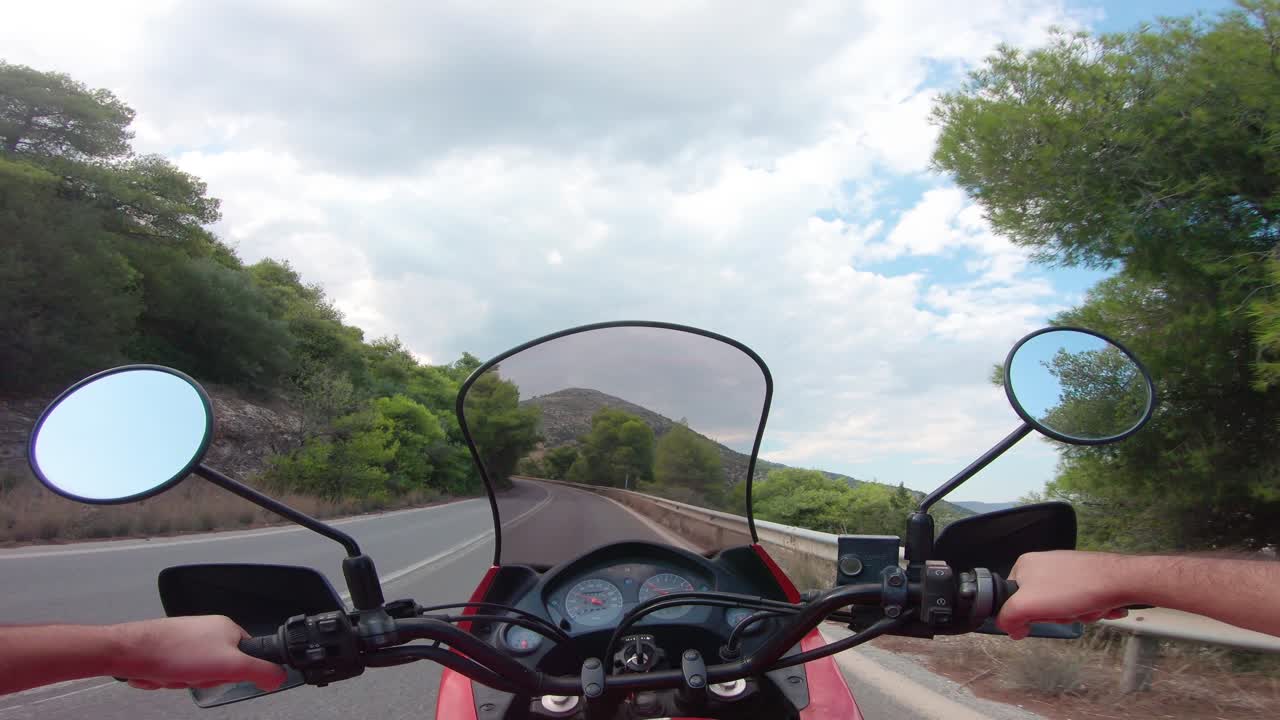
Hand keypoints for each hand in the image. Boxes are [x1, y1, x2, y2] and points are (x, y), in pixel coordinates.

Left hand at [111, 616, 286, 690]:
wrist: (132, 652)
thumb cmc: (174, 651)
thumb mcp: (229, 664)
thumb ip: (260, 670)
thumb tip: (280, 677)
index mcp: (227, 628)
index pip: (247, 656)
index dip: (234, 671)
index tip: (221, 673)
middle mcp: (208, 631)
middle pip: (220, 669)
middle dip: (204, 678)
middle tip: (194, 673)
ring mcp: (187, 641)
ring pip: (196, 674)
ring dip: (184, 680)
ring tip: (174, 672)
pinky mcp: (169, 651)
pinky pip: (177, 673)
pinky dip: (169, 678)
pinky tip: (163, 673)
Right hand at [996, 550, 1132, 639]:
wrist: (1119, 580)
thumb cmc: (1074, 588)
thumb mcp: (1028, 604)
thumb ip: (1008, 617)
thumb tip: (1009, 628)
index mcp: (1025, 565)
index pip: (1014, 598)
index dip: (1029, 613)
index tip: (1043, 615)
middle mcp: (1044, 564)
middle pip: (1041, 604)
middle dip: (1058, 615)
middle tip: (1067, 611)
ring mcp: (1067, 570)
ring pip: (1063, 606)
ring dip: (1076, 614)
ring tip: (1086, 607)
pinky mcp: (1086, 577)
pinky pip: (1080, 601)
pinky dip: (1090, 608)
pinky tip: (1098, 606)